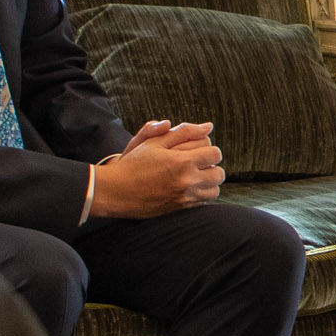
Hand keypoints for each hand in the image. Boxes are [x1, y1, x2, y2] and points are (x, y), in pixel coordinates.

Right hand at [93, 120, 222, 217]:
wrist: (116, 191)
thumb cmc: (134, 163)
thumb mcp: (154, 142)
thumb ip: (183, 131)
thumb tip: (208, 126)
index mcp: (183, 161)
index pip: (215, 153)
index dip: (208, 150)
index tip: (198, 150)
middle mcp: (187, 181)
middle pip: (219, 173)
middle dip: (211, 166)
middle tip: (198, 163)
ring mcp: (185, 197)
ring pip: (214, 190)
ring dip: (209, 182)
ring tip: (195, 175)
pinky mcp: (180, 209)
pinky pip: (204, 202)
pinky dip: (201, 194)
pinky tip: (188, 187)